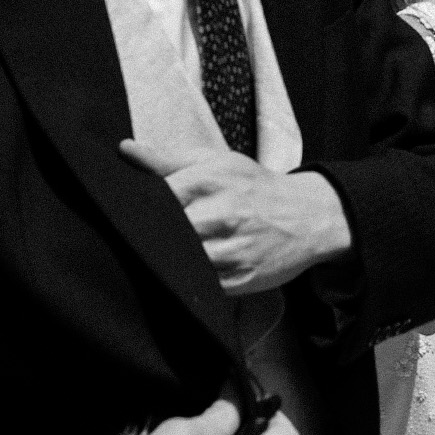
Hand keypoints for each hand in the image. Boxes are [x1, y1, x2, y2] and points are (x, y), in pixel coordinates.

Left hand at [120, 141, 352, 293]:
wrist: (309, 215)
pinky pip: (202, 285)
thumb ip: (167, 160)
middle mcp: (223, 215)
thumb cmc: (255, 186)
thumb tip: (124, 150)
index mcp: (211, 181)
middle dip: (151, 238)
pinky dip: (189, 280)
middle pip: (166, 234)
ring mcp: (234, 250)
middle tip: (141, 239)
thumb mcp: (217, 162)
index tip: (127, 214)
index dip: (137, 209)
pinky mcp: (241, 279)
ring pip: (182, 263)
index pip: (156, 199)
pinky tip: (185, 270)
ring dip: (169, 261)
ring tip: (162, 255)